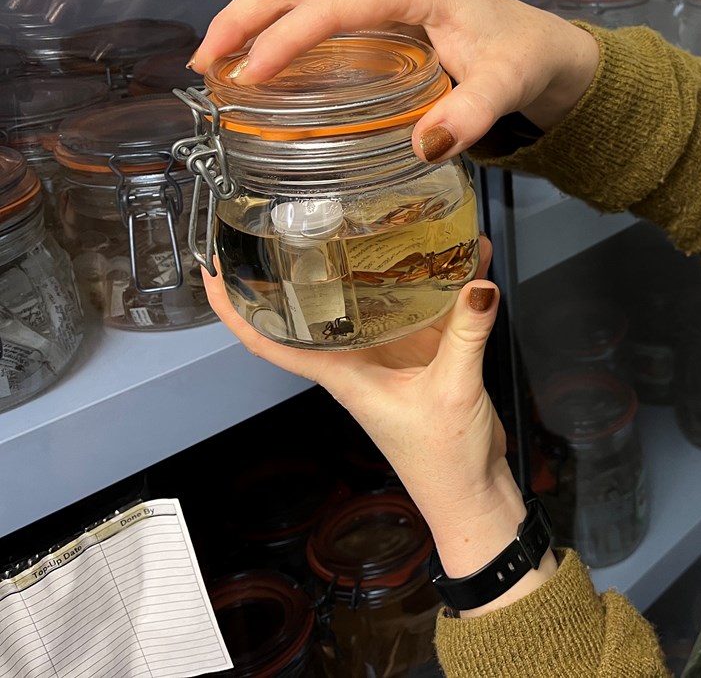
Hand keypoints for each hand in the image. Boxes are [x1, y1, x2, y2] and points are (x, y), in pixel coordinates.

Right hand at [187, 0, 600, 161]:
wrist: (543, 47)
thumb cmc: (523, 60)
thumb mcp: (505, 87)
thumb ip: (472, 115)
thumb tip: (426, 146)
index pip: (330, 5)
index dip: (283, 38)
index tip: (248, 77)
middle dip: (242, 18)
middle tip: (203, 66)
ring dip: (248, 18)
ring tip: (213, 63)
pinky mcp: (374, 1)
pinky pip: (310, 3)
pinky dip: (273, 25)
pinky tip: (254, 61)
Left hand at [201, 235, 551, 607]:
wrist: (471, 492)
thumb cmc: (441, 460)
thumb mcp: (452, 391)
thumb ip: (465, 334)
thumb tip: (477, 284)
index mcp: (344, 373)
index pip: (269, 340)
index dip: (235, 308)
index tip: (213, 270)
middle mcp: (361, 359)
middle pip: (324, 307)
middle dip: (313, 266)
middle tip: (308, 218)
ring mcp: (394, 355)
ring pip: (381, 299)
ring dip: (390, 265)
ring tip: (396, 221)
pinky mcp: (428, 355)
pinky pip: (430, 308)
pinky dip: (447, 285)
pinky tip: (468, 259)